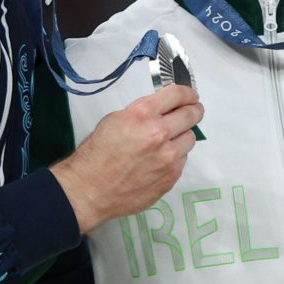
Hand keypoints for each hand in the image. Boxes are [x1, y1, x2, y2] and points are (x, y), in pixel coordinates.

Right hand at [50, 84, 202, 232]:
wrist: (89, 189)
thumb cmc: (96, 153)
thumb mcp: (114, 120)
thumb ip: (142, 113)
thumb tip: (162, 111)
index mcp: (142, 114)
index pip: (177, 94)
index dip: (188, 93)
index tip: (191, 96)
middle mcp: (160, 133)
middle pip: (192, 115)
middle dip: (194, 111)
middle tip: (193, 112)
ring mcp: (168, 158)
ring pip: (190, 139)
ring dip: (182, 136)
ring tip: (170, 141)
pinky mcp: (171, 177)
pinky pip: (182, 160)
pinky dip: (175, 157)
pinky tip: (160, 161)